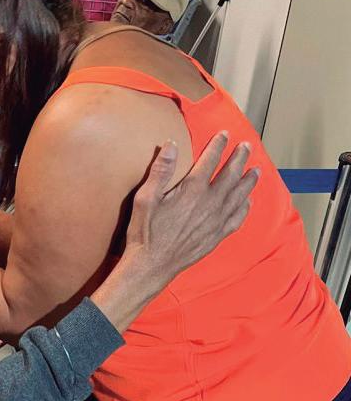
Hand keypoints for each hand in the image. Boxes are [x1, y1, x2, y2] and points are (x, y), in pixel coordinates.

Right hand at [90, 132, 258, 332]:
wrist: (152, 266)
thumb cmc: (145, 232)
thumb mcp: (145, 198)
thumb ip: (160, 171)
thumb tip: (171, 145)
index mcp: (192, 191)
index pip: (210, 161)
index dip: (218, 145)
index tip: (225, 134)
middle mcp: (209, 204)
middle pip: (230, 175)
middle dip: (239, 158)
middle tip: (246, 147)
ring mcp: (216, 221)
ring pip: (238, 196)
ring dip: (248, 181)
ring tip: (256, 170)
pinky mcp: (216, 236)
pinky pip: (237, 218)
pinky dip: (245, 207)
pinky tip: (248, 202)